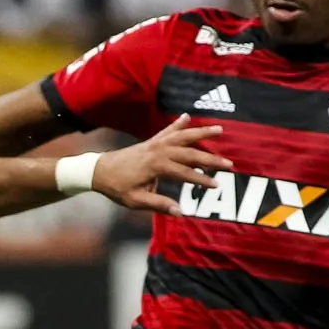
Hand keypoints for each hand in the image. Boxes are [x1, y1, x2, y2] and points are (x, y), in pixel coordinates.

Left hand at [91, 114, 231, 212]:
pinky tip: (188, 116)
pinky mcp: (151, 141)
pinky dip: (178, 123)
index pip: (185, 174)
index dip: (202, 180)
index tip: (217, 185)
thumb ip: (158, 205)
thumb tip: (180, 212)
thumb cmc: (117, 188)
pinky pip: (168, 130)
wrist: (98, 170)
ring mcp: (155, 144)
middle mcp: (158, 152)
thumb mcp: (135, 201)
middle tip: (229, 164)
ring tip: (220, 130)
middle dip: (211, 159)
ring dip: (202, 133)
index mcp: (156, 167)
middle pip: (190, 154)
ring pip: (183, 136)